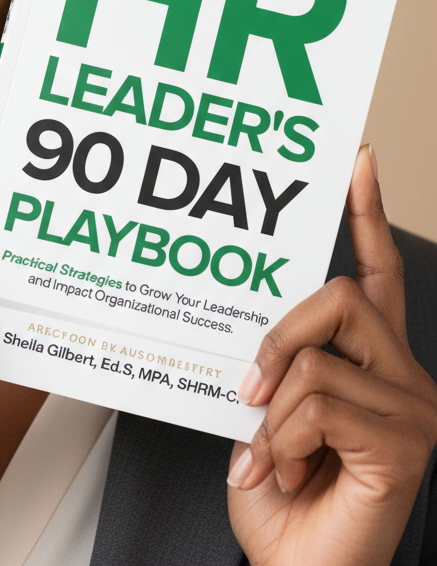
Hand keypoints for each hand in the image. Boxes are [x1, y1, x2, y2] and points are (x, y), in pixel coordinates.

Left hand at [227, 146, 436, 565]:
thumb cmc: (281, 500)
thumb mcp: (266, 413)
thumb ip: (277, 363)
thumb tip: (260, 332)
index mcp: (373, 361)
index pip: (376, 273)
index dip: (367, 214)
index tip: (358, 162)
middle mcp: (404, 376)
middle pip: (340, 295)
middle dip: (280, 332)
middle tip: (250, 387)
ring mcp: (412, 410)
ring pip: (319, 354)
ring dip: (272, 408)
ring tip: (269, 454)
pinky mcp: (405, 444)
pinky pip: (319, 403)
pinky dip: (282, 439)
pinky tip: (286, 473)